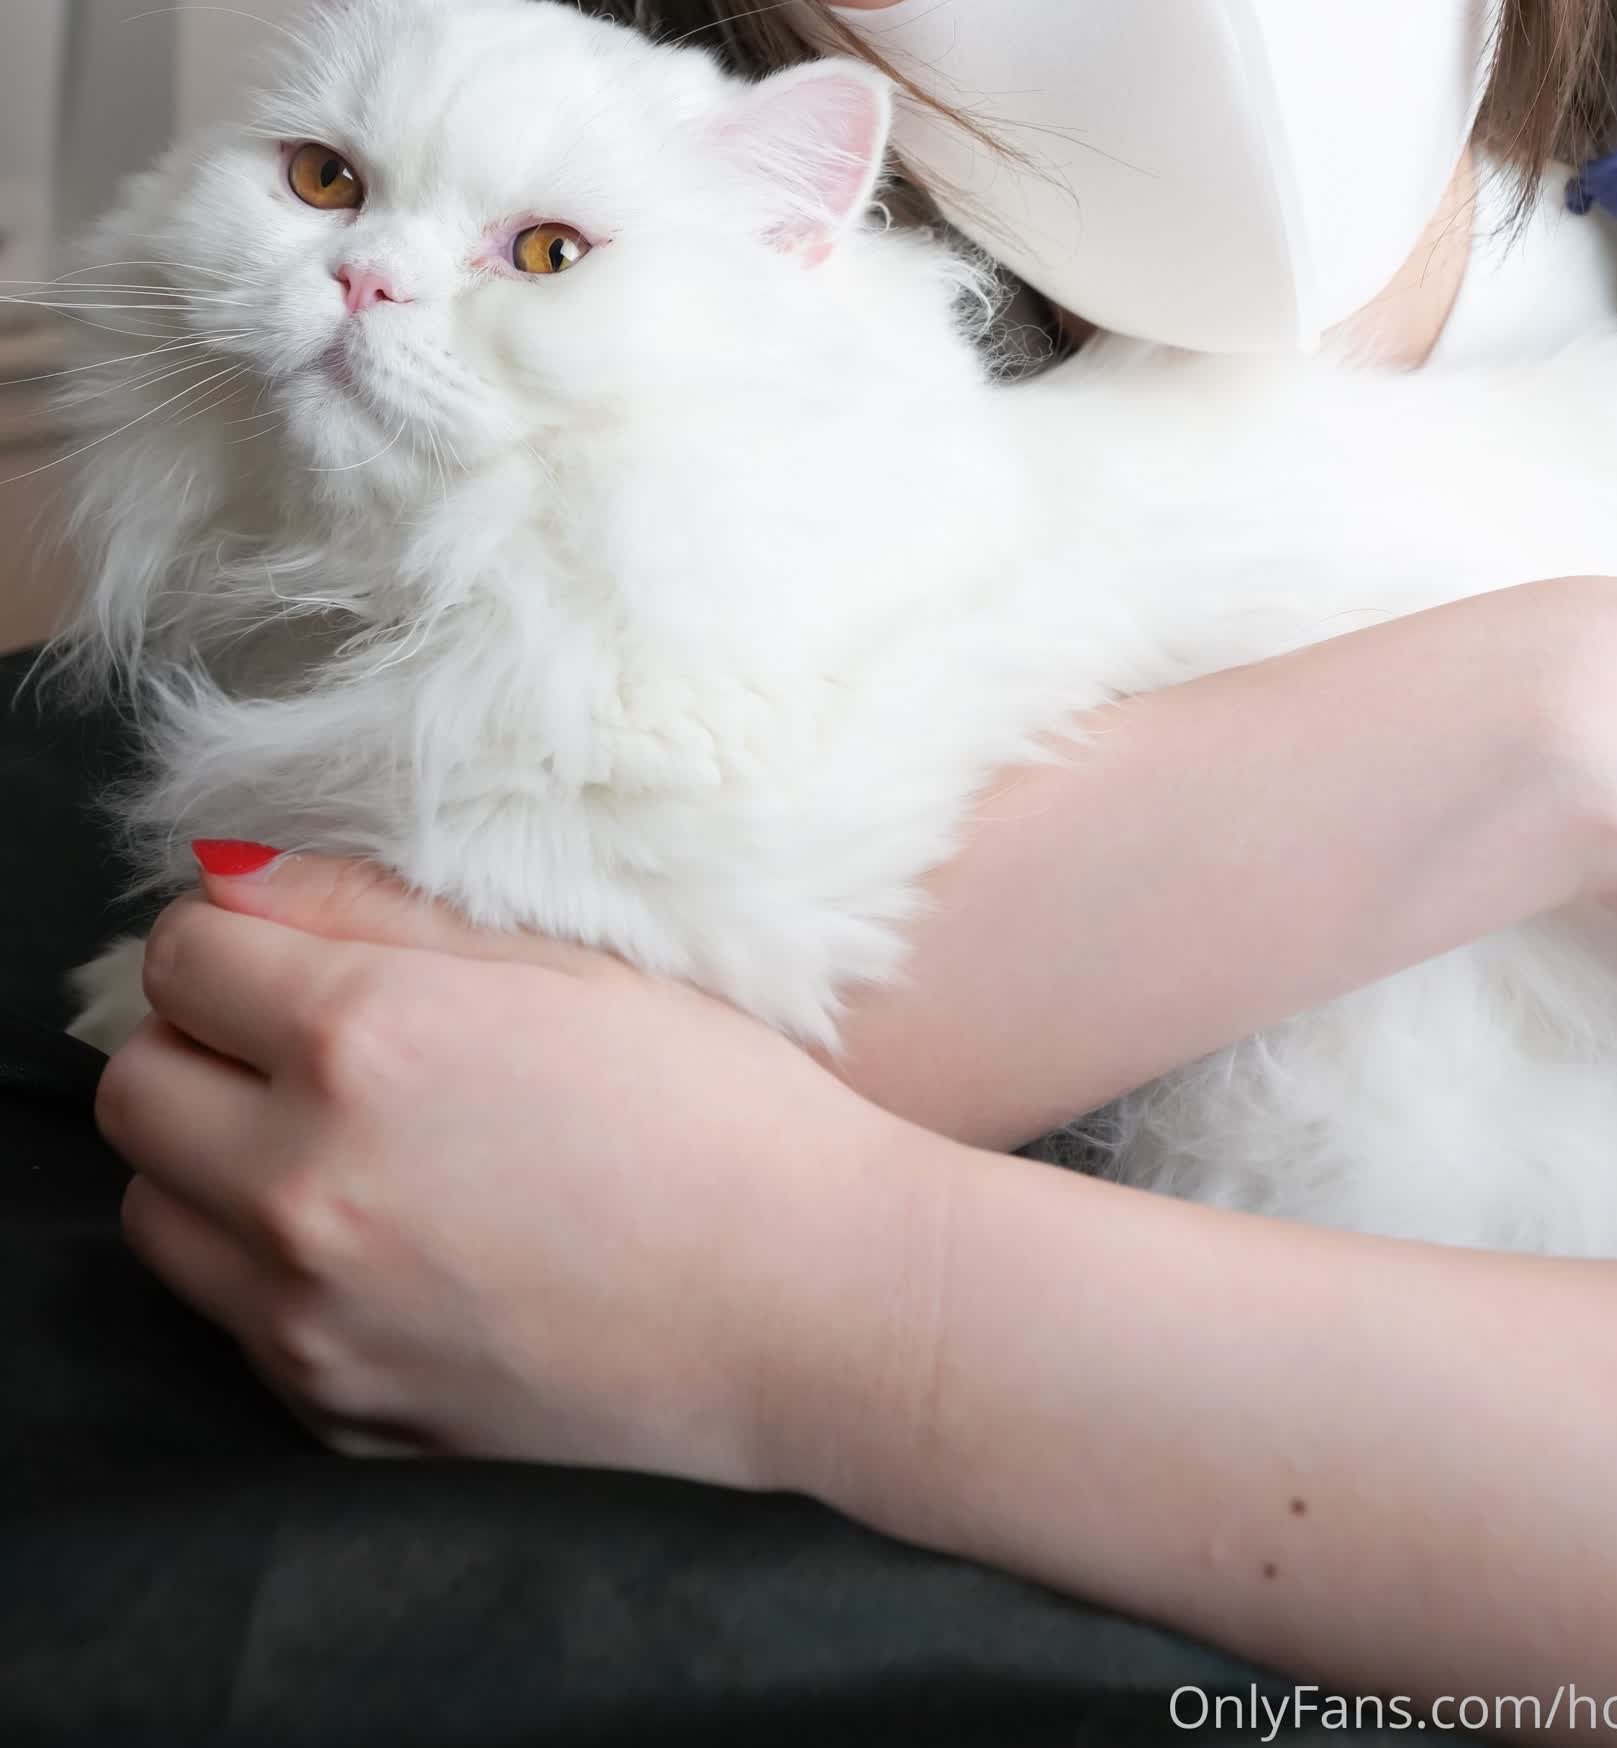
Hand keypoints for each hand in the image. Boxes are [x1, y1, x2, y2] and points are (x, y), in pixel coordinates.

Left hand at [92, 853, 943, 1482]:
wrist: (810, 1304)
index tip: (283, 950)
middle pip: (136, 1089)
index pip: (180, 957)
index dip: (230, 939)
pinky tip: (402, 1246)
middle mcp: (305, 1187)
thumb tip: (234, 874)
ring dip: (217, 1168)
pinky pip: (239, 1326)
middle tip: (300, 1045)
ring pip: (159, 1217)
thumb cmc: (714, 1110)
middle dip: (200, 1048)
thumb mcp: (560, 961)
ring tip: (344, 1150)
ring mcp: (311, 1320)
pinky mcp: (338, 1414)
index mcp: (364, 1042)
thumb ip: (371, 907)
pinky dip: (280, 1279)